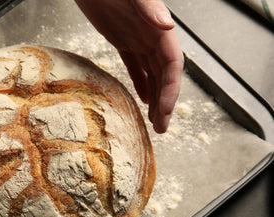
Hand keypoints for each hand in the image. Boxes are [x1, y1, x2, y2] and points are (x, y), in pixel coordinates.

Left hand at [75, 0, 183, 132]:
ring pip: (152, 74)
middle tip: (162, 127)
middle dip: (165, 102)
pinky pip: (135, 66)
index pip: (172, 63)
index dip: (171, 87)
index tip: (165, 109)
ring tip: (154, 122)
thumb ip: (149, 8)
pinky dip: (141, 83)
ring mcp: (138, 38)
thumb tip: (167, 25)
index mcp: (158, 27)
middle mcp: (152, 35)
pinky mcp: (122, 40)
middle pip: (164, 74)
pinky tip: (142, 100)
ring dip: (155, 98)